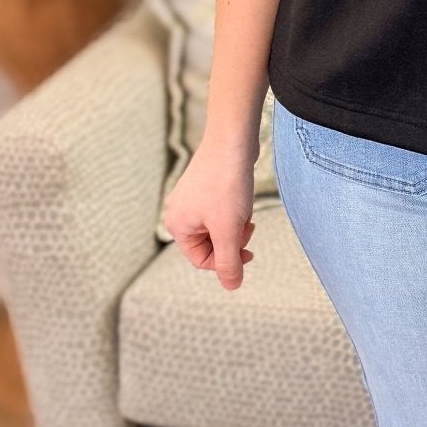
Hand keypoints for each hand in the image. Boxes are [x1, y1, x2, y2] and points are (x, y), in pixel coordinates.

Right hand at [163, 135, 258, 289]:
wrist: (232, 141)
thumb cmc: (227, 185)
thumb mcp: (229, 231)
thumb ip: (229, 262)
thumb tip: (232, 286)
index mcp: (177, 226)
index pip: (202, 260)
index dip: (227, 261)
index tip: (248, 251)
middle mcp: (180, 212)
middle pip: (210, 243)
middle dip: (232, 239)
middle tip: (247, 227)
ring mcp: (192, 197)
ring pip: (218, 226)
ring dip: (235, 224)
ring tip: (244, 209)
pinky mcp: (206, 186)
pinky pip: (221, 209)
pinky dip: (235, 209)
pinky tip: (242, 197)